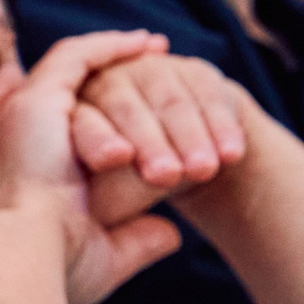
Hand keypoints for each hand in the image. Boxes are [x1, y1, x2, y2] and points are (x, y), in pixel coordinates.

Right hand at [0, 31, 189, 303]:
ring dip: (117, 56)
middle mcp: (21, 135)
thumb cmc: (59, 267)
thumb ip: (138, 240)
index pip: (69, 123)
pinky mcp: (36, 100)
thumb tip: (172, 235)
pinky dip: (111, 46)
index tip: (146, 105)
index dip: (107, 109)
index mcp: (30, 166)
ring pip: (76, 70)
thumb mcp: (107, 253)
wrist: (30, 258)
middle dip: (116, 73)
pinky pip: (76, 57)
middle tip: (158, 63)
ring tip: (156, 47)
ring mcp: (24, 114)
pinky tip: (148, 45)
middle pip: (72, 89)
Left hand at [69, 50, 252, 226]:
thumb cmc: (126, 196)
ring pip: (169, 101)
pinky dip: (220, 126)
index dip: (99, 139)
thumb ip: (108, 214)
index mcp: (72, 117)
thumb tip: (140, 231)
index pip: (83, 122)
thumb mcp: (104, 210)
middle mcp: (107, 84)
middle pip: (124, 107)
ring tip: (203, 171)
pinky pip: (207, 95)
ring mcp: (151, 71)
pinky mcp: (193, 72)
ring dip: (189, 136)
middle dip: (149, 141)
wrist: (178, 161)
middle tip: (166, 175)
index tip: (117, 159)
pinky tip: (231, 154)